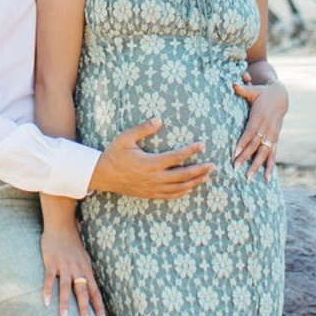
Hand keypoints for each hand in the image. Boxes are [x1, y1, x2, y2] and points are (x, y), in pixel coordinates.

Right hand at [41, 224, 107, 315]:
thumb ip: (86, 274)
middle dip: (85, 309)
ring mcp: (64, 266)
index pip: (95, 292)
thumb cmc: (73, 245)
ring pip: (66, 288)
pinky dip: (48, 290)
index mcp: (87, 270)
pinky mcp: (51, 262)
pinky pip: (49, 279)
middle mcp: (77, 270)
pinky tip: (46, 302)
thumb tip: (91, 290)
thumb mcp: (84, 259)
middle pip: (83, 292)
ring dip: (65, 304)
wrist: (61, 227)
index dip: (99, 307)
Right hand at [90, 119, 212, 199]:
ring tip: (206, 176)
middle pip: (183, 175)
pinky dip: (182, 192)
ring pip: (179, 187)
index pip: (177, 157)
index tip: (202, 145)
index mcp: (151, 163)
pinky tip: (190, 188)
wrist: (102, 175)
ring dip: (195, 182)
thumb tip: (159, 119)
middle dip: (200, 170)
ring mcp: (153, 188)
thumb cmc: (113, 154)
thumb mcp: (126, 138)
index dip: (191, 151)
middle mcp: (155, 178)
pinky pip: (170, 195)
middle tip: (213, 165)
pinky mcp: (150, 194)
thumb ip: (143, 128)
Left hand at [232, 77, 286, 180]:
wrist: (280, 96)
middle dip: (246, 158)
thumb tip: (233, 84)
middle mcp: (267, 128)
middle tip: (236, 169)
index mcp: (259, 117)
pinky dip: (270, 166)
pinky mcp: (275, 139)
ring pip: (264, 153)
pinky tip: (267, 178)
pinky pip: (273, 154)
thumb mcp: (254, 90)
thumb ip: (243, 89)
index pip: (250, 133)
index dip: (243, 143)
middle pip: (255, 146)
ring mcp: (272, 135)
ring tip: (249, 178)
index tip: (235, 153)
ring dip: (257, 166)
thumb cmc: (263, 93)